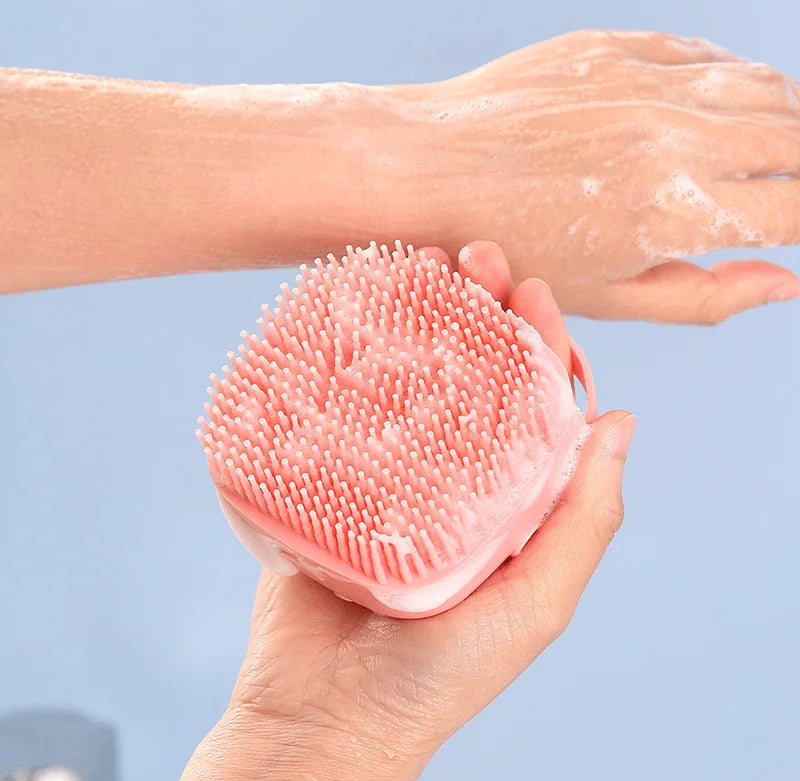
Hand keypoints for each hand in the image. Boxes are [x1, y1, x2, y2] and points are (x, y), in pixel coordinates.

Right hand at [173, 242, 635, 780]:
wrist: (323, 716)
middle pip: (473, 375)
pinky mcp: (331, 480)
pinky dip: (351, 360)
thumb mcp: (536, 605)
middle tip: (473, 256)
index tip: (532, 292)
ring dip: (420, 320)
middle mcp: (454, 480)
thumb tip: (622, 427)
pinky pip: (343, 410)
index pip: (535, 403)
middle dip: (480, 310)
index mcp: (508, 503)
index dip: (540, 343)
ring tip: (419, 267)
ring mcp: (389, 475)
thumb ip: (585, 523)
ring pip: (409, 380)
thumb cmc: (437, 678)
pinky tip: (355, 318)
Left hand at [396, 30, 799, 322]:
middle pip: (794, 139)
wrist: (427, 172)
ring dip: (783, 120)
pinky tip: (719, 112)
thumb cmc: (509, 249)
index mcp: (670, 212)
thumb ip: (703, 295)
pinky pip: (704, 55)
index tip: (794, 228)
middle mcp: (670, 137)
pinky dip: (730, 83)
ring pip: (762, 87)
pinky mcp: (615, 48)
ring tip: (770, 154)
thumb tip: (785, 285)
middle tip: (786, 196)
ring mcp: (643, 84)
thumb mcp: (604, 297)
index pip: (796, 208)